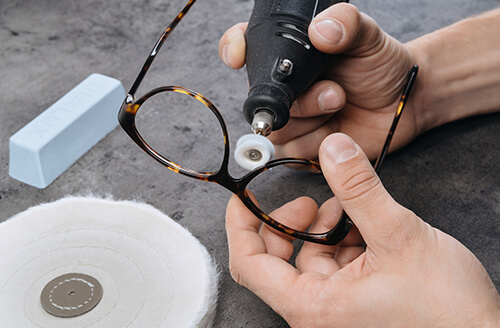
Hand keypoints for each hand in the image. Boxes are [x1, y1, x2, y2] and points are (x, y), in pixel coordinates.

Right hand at [219, 3, 422, 159]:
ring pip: (277, 130)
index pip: (246, 47)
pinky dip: (318, 143)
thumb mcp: (367, 35)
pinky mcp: (304, 147)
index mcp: (289, 55)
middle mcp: (285, 87)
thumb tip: (319, 30)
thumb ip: (346, 23)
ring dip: (312, 120)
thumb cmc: (380, 65)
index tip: (238, 56)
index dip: (234, 49)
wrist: (403, 101)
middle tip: (333, 91)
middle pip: (261, 99)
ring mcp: (293, 118)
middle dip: (300, 99)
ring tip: (340, 104)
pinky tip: (338, 131)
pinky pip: (293, 154)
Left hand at [225, 133, 499, 326]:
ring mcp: (336, 309)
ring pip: (310, 258)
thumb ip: (360, 189)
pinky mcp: (355, 303)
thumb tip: (334, 149)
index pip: (249, 264)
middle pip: (276, 259)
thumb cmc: (446, 310)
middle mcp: (317, 312)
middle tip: (312, 200)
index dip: (241, 224)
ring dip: (323, 227)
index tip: (245, 197)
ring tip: (349, 209)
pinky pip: (334, 265)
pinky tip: (363, 226)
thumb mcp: (398, 235)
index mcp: (313, 305)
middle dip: (290, 222)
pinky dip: (343, 240)